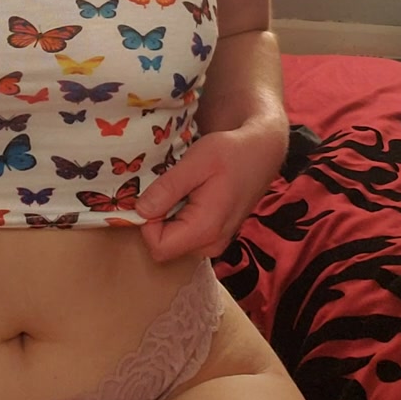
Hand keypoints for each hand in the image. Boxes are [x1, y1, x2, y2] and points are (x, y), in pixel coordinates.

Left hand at [135, 124, 286, 262]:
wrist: (260, 152)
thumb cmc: (230, 153)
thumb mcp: (196, 162)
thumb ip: (168, 188)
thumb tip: (140, 211)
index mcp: (206, 230)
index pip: (158, 247)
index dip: (148, 222)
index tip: (156, 194)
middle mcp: (211, 244)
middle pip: (165, 245)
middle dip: (158, 218)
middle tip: (169, 187)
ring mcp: (215, 242)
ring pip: (173, 240)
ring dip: (169, 216)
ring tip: (182, 188)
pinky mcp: (216, 235)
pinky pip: (185, 235)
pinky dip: (180, 216)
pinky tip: (190, 193)